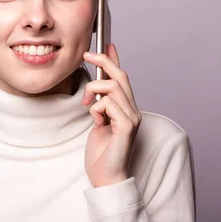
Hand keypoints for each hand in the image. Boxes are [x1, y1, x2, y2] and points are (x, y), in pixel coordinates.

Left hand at [82, 44, 141, 187]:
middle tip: (87, 55)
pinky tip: (97, 122)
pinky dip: (97, 109)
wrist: (106, 177)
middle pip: (120, 76)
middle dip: (103, 62)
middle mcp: (133, 111)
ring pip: (113, 87)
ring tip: (88, 106)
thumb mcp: (98, 122)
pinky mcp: (127, 126)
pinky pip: (109, 104)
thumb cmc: (102, 154)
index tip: (106, 44)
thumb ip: (100, 104)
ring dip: (94, 92)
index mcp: (126, 109)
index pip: (122, 78)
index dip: (114, 59)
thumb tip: (96, 88)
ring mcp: (132, 118)